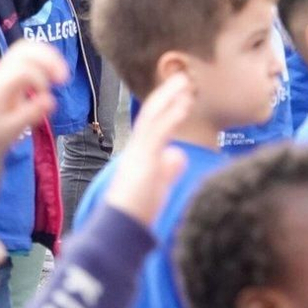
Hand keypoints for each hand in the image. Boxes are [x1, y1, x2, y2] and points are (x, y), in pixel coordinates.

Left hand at [0, 40, 66, 155]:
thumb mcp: (12, 129)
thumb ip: (30, 114)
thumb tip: (51, 100)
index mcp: (1, 84)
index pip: (23, 70)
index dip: (40, 80)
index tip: (46, 98)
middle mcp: (2, 71)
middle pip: (25, 49)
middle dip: (48, 59)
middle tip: (63, 79)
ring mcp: (5, 67)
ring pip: (27, 46)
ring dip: (48, 56)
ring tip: (62, 74)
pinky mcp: (11, 69)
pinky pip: (28, 51)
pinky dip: (44, 56)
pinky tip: (54, 71)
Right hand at [101, 72, 192, 225]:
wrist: (120, 229)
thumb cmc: (136, 215)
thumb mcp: (157, 188)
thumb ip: (167, 169)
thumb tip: (178, 154)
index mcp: (139, 155)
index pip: (153, 125)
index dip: (167, 107)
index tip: (182, 95)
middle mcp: (135, 149)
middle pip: (151, 113)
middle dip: (168, 95)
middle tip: (184, 78)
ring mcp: (138, 152)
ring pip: (153, 116)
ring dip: (170, 97)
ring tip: (186, 82)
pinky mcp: (142, 159)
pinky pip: (158, 131)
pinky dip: (172, 115)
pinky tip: (184, 103)